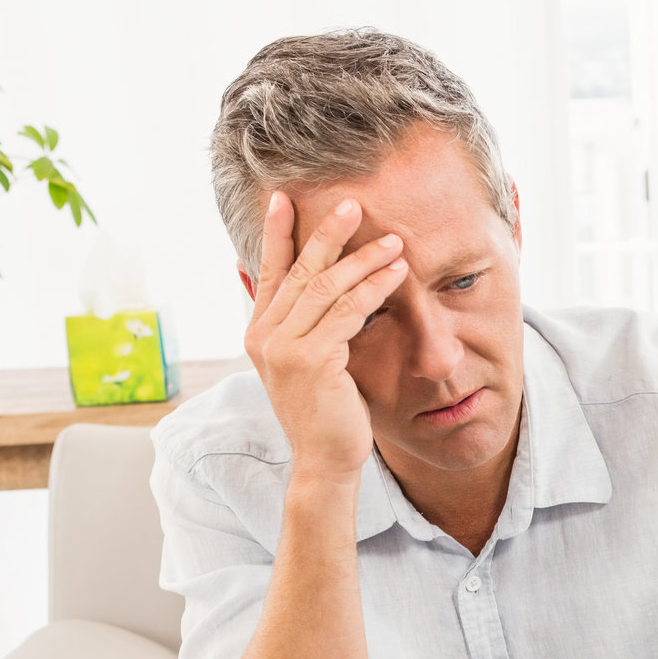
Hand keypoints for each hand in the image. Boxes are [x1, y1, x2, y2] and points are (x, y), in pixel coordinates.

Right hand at [243, 191, 408, 480]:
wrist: (324, 461)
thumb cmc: (326, 414)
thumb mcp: (311, 363)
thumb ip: (308, 327)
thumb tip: (320, 290)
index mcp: (260, 333)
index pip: (270, 272)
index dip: (278, 234)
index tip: (284, 197)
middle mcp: (264, 336)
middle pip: (299, 271)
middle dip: (327, 234)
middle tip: (352, 203)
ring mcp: (283, 347)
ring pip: (326, 287)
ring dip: (362, 258)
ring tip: (392, 240)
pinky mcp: (311, 359)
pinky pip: (347, 311)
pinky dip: (374, 288)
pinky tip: (397, 273)